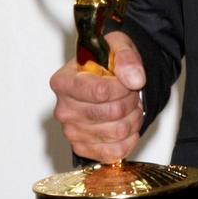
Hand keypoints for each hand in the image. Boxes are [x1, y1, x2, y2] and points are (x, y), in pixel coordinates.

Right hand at [50, 31, 145, 163]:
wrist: (106, 79)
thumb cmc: (106, 63)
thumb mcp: (118, 46)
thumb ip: (126, 57)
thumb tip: (134, 78)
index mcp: (64, 82)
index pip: (100, 91)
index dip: (122, 87)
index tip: (126, 81)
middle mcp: (63, 109)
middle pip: (111, 112)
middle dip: (130, 101)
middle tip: (130, 93)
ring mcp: (71, 131)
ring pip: (117, 132)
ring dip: (133, 118)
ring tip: (129, 106)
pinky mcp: (83, 148)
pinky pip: (114, 152)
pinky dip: (129, 139)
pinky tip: (127, 124)